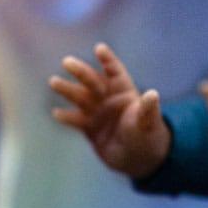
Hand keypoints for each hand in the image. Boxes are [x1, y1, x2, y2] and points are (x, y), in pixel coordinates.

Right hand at [49, 42, 170, 179]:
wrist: (138, 159)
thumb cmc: (148, 136)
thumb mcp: (149, 122)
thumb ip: (148, 109)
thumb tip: (153, 94)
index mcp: (125, 91)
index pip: (115, 72)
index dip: (108, 60)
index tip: (99, 48)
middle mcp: (108, 98)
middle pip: (93, 81)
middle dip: (81, 72)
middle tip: (67, 62)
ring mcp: (97, 112)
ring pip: (80, 97)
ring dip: (67, 89)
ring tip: (54, 82)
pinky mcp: (89, 127)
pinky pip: (75, 119)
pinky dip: (66, 117)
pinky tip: (56, 113)